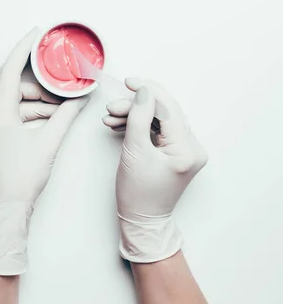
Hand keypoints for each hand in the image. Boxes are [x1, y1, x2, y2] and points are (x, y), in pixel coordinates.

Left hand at [0, 28, 88, 274]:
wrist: (7, 208)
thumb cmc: (22, 178)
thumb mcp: (49, 142)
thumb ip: (66, 115)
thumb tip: (79, 99)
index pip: (10, 70)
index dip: (24, 48)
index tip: (37, 34)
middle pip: (13, 81)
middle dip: (38, 78)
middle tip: (57, 72)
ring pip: (15, 97)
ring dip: (38, 98)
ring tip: (61, 104)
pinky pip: (13, 110)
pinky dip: (32, 110)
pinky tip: (51, 116)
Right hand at [103, 77, 206, 262]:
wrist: (141, 221)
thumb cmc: (138, 194)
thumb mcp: (134, 152)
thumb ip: (139, 117)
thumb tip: (144, 92)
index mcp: (187, 150)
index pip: (169, 109)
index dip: (148, 92)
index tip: (129, 82)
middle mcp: (192, 148)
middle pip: (164, 113)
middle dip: (136, 106)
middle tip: (112, 107)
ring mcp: (185, 151)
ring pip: (159, 121)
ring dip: (135, 116)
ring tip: (111, 118)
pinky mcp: (176, 153)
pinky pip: (158, 131)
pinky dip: (140, 126)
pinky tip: (120, 124)